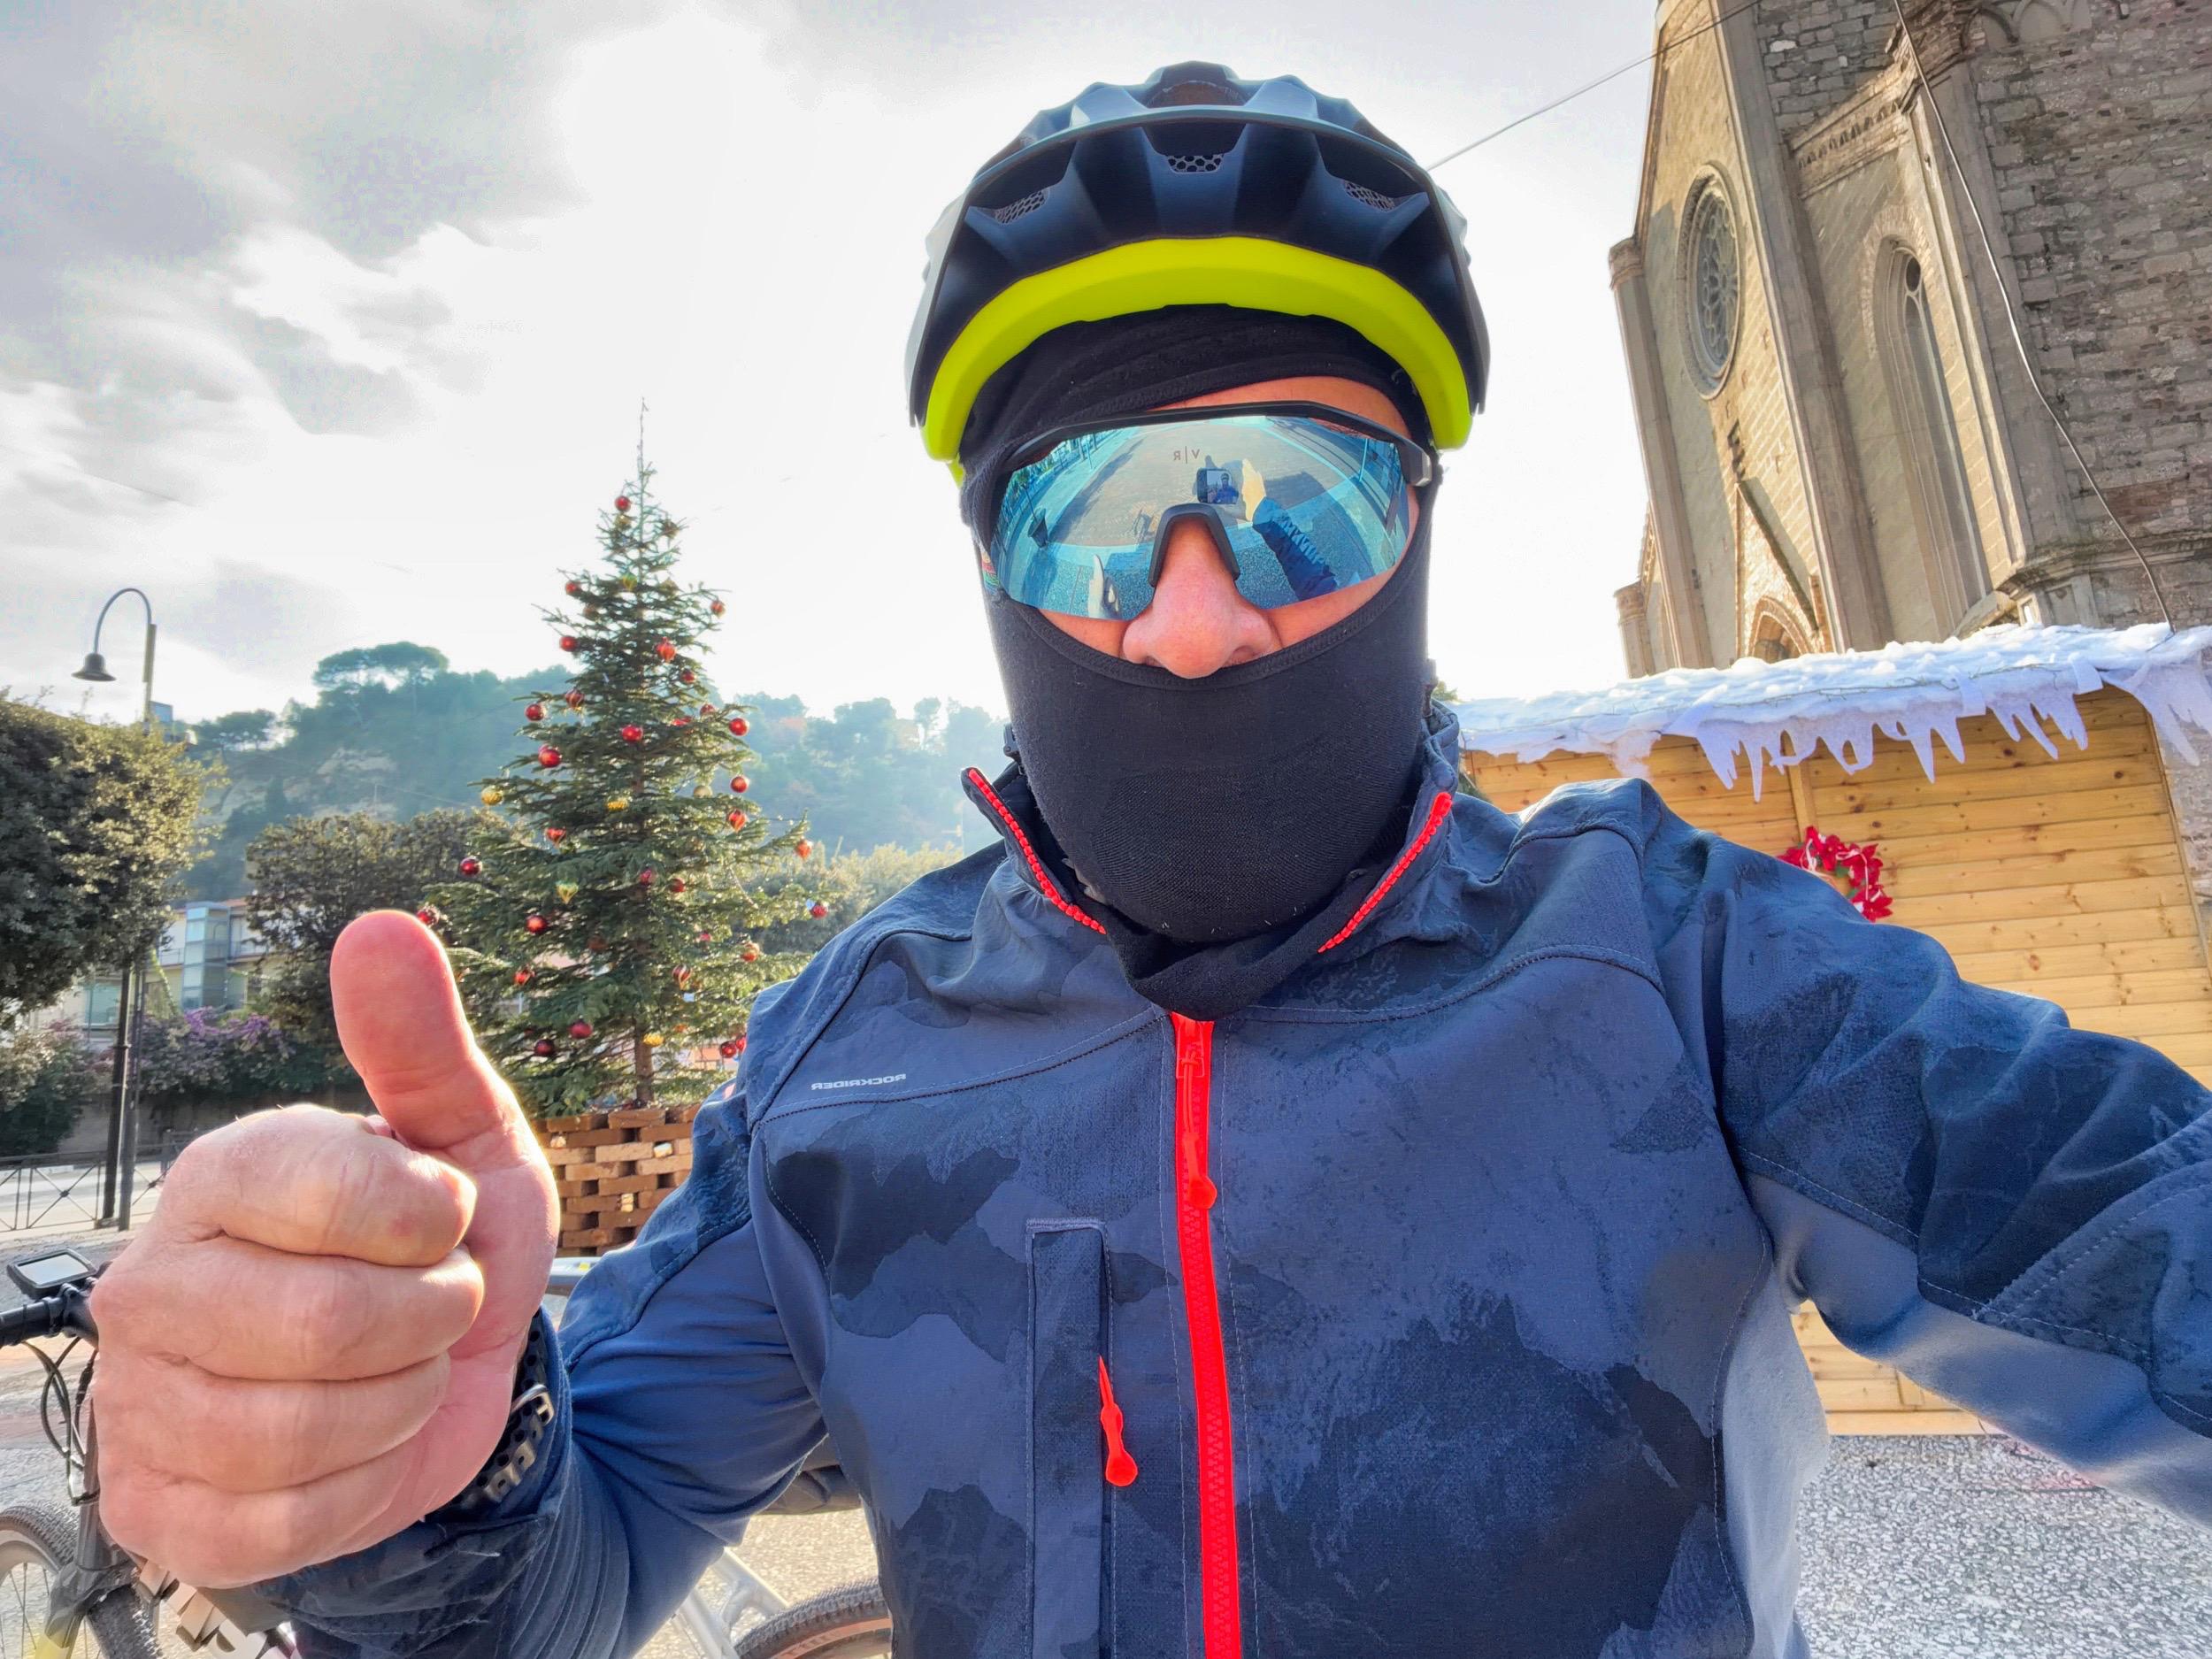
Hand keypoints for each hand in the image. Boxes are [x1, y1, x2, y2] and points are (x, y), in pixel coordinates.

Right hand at [91, 911, 558, 1586]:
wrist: (441, 1378)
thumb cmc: (441, 1245)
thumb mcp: (462, 1138)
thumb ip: (419, 1041)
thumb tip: (382, 925)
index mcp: (221, 1175)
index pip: (332, 1189)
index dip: (428, 1219)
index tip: (442, 1220)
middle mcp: (151, 1283)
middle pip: (322, 1324)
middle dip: (426, 1321)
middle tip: (432, 1306)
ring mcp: (140, 1401)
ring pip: (300, 1431)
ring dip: (399, 1405)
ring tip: (400, 1370)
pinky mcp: (157, 1508)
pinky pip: (275, 1525)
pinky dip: (356, 1490)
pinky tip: (356, 1449)